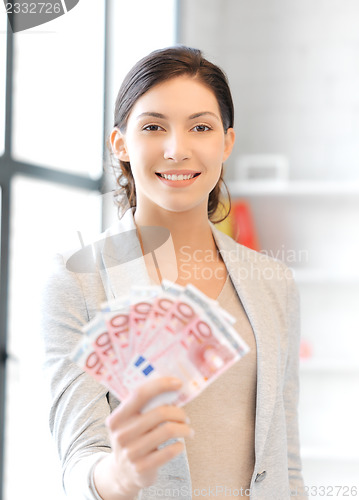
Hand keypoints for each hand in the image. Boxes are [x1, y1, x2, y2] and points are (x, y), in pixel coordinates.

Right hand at [94, 377, 193, 499]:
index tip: (178, 383)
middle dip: (178, 412)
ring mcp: (131, 452)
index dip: (161, 385)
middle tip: (185, 417)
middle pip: (160, 413)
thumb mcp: (128, 423)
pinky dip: (179, 446)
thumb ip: (143, 407)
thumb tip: (172, 389)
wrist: (121, 474)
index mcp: (117, 418)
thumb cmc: (132, 439)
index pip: (140, 394)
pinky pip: (169, 451)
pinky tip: (180, 445)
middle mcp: (122, 434)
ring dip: (184, 428)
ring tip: (187, 430)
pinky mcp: (142, 468)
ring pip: (168, 431)